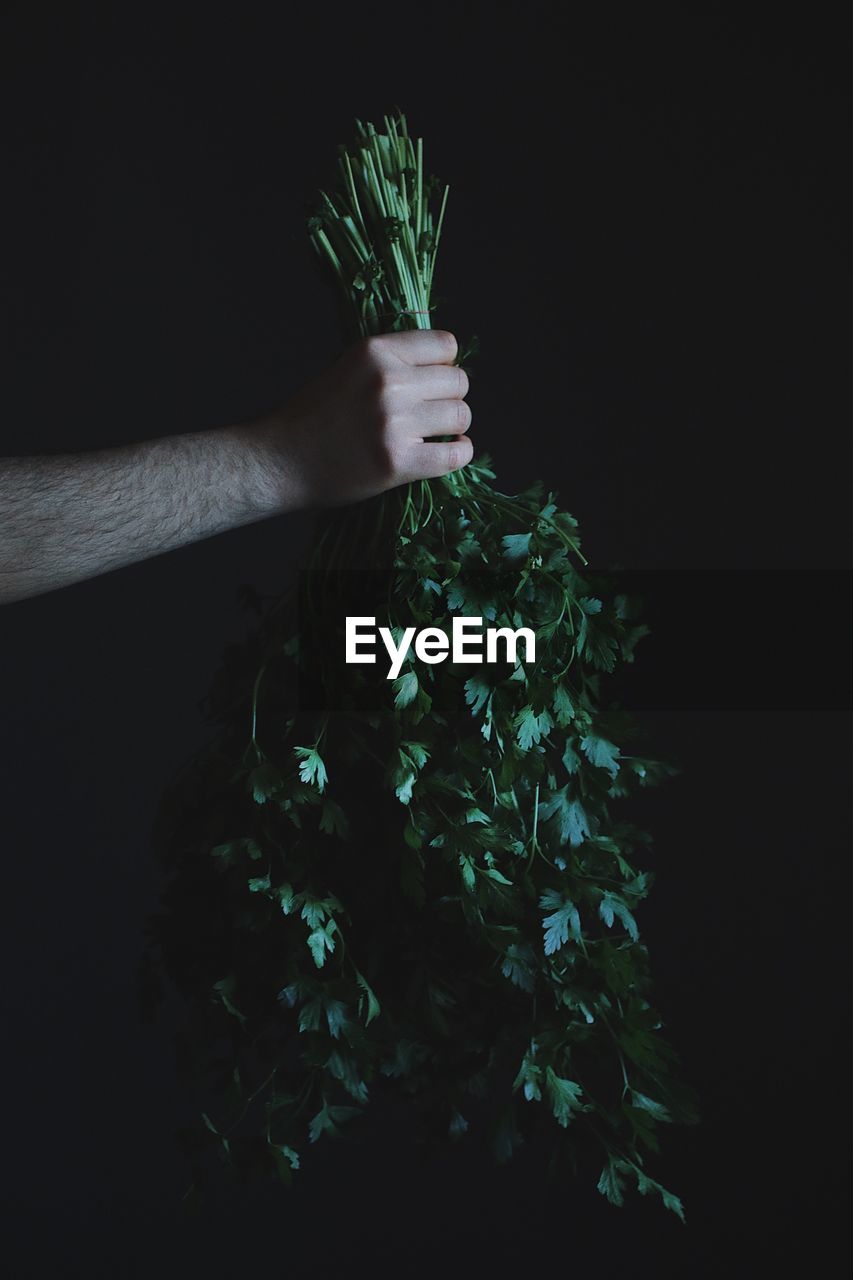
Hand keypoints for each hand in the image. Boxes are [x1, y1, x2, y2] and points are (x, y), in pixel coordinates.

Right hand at [247, 329, 472, 512]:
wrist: (279, 460)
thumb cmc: (312, 416)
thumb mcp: (347, 367)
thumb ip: (390, 361)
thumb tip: (442, 364)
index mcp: (374, 352)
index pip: (445, 345)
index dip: (445, 364)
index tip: (434, 380)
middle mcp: (387, 382)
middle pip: (458, 381)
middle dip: (451, 397)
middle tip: (434, 412)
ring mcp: (394, 423)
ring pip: (461, 416)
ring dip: (453, 426)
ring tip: (434, 433)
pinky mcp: (398, 462)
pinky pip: (456, 454)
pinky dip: (459, 454)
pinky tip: (448, 453)